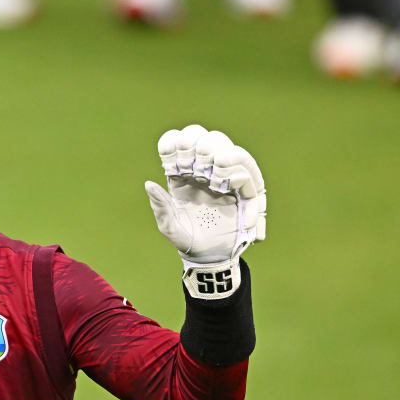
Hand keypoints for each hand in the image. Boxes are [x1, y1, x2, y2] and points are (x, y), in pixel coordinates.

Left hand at [145, 124, 265, 298]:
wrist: (208, 258)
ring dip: (226, 155)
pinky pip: (250, 179)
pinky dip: (241, 178)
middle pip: (209, 140)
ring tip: (216, 170)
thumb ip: (161, 206)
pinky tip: (226, 187)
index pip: (178, 144)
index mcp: (182, 175)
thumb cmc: (185, 239)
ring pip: (234, 153)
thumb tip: (149, 184)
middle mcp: (205, 172)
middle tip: (195, 162)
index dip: (174, 142)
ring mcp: (227, 180)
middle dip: (202, 144)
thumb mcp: (169, 227)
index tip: (171, 155)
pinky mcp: (245, 194)